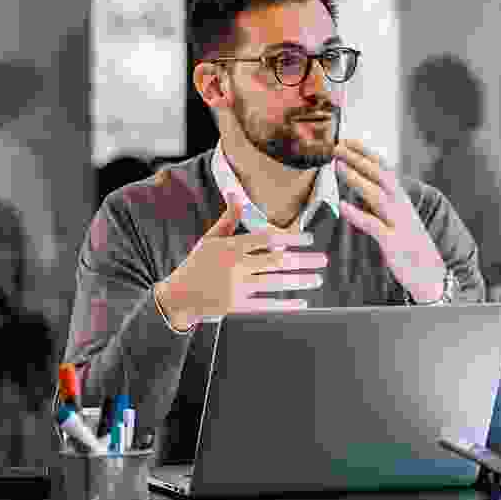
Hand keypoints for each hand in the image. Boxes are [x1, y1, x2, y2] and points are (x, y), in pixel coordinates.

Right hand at [154, 193, 327, 330]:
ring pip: (275, 283)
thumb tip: (236, 194)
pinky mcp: (235, 306)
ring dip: (299, 281)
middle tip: (324, 260)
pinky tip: (301, 302)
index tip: (310, 239)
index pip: (266, 239)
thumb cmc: (196, 264)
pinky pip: (265, 305)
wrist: (177, 296)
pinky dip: (285, 304)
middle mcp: (235, 266)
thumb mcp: (210, 239)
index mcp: (230, 246)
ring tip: (317, 279)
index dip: (290, 238)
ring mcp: (235, 287)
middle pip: (276, 261)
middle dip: (303, 260)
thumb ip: (228, 219)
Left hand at [333, 139, 447, 301]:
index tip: (349, 141)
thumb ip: (382, 204)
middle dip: (360, 159)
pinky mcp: (394, 243)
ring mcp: (399, 224)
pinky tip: (342, 206)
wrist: (432, 276)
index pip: (385, 170)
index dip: (367, 154)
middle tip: (338, 147)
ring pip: (378, 196)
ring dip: (357, 179)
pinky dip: (357, 214)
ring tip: (338, 166)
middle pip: (381, 176)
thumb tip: (361, 187)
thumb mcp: (398, 220)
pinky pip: (374, 226)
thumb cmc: (411, 247)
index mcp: (402, 201)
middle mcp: (402, 208)